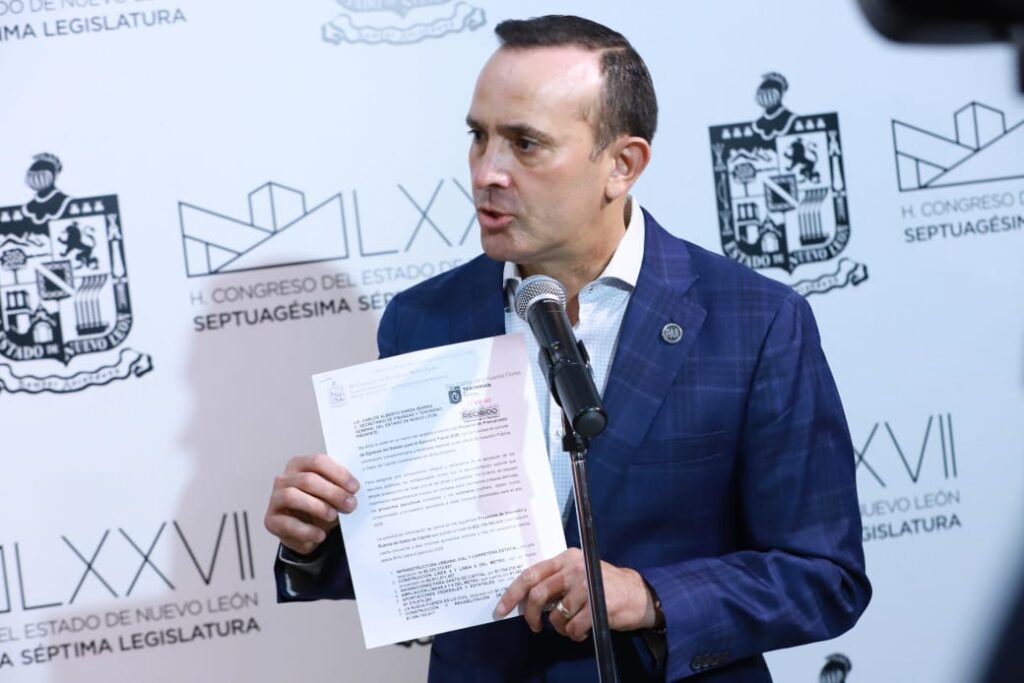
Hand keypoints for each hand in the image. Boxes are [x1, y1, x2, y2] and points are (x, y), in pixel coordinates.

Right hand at [263, 453, 359, 554]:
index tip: (355, 487)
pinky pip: (287, 523)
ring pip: (292, 496)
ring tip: (333, 516)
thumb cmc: (322, 505)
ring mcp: (275, 498)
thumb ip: (341, 488)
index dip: (337, 473)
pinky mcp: (271, 520)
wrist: (307, 532)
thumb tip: (355, 491)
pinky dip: (306, 530)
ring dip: (317, 507)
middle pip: (307, 479)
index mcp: (300, 464)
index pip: (318, 461)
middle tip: (351, 505)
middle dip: (332, 492)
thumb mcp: (332, 494)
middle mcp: (284, 478)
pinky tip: (320, 535)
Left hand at [492, 548, 657, 640]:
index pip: (531, 574)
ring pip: (556, 616)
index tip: (501, 609)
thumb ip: (556, 579)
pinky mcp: (597, 605)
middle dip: (532, 615)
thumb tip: (526, 598)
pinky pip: (573, 628)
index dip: (513, 593)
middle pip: (539, 594)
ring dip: (561, 628)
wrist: (638, 594)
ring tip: (572, 626)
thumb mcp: (579, 572)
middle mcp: (574, 568)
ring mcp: (586, 586)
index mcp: (566, 558)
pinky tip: (583, 631)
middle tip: (534, 627)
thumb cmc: (604, 585)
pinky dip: (575, 635)